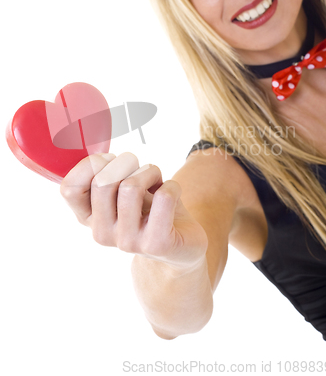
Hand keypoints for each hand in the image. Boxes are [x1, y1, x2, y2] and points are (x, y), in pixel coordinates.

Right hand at [60, 153, 207, 270]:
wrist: (182, 245)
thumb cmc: (148, 210)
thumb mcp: (121, 193)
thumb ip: (105, 175)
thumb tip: (98, 154)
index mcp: (87, 219)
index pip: (69, 188)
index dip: (90, 164)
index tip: (111, 161)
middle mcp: (102, 234)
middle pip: (103, 182)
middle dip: (126, 162)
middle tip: (139, 168)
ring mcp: (128, 242)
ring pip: (131, 186)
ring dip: (150, 171)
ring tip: (156, 181)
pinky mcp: (157, 244)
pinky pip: (163, 197)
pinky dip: (173, 186)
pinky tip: (172, 194)